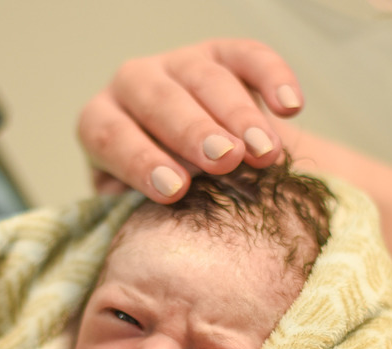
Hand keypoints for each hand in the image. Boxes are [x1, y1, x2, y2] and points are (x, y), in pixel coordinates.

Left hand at [77, 39, 303, 202]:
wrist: (195, 171)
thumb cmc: (159, 197)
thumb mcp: (137, 210)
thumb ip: (137, 218)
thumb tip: (150, 251)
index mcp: (100, 122)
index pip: (110, 136)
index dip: (140, 161)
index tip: (175, 191)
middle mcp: (133, 84)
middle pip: (159, 100)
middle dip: (194, 131)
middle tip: (225, 160)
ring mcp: (179, 64)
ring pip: (205, 77)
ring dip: (239, 115)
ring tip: (265, 153)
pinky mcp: (223, 54)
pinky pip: (249, 56)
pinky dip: (273, 77)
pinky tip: (291, 107)